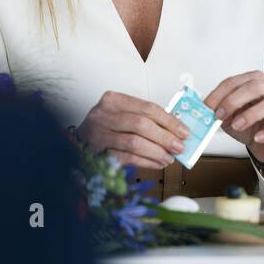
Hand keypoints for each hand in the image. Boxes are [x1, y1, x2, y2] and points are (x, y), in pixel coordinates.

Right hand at [75, 91, 191, 169]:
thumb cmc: (105, 127)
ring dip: (157, 152)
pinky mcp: (99, 153)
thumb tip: (175, 130)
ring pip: (134, 143)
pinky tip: (157, 163)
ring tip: (169, 157)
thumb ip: (145, 118)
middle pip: (141, 125)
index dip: (169, 121)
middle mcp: (103, 115)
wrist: (79, 142)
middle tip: (179, 146)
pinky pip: (127, 158)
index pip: (147, 108)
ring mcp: (99, 135)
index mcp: (113, 100)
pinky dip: (146, 161)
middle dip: (165, 137)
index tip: (184, 131)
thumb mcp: (122, 114)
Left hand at [203, 71, 263, 165]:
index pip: (236, 81)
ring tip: (237, 125)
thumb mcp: (229, 117)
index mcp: (255, 84)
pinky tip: (258, 137)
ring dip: (251, 114)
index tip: (207, 107)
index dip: (219, 93)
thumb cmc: (249, 127)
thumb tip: (205, 110)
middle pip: (255, 86)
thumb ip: (220, 111)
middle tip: (220, 115)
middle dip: (233, 100)